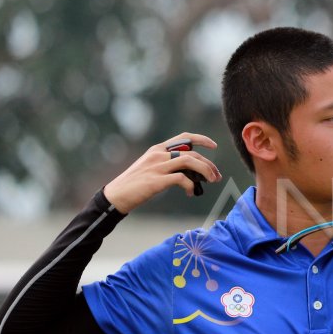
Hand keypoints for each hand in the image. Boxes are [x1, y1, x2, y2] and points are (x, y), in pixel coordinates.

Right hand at [103, 132, 221, 213]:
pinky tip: (191, 193)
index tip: (214, 145)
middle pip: (192, 153)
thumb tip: (192, 173)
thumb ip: (168, 165)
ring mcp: (157, 167)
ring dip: (205, 171)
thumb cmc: (135, 184)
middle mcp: (158, 155)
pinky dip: (190, 186)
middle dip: (208, 164)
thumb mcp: (151, 168)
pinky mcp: (156, 181)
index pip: (184, 137)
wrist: (116, 196)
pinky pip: (182, 179)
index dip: (201, 139)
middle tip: (216, 176)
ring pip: (190, 162)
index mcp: (157, 149)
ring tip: (211, 181)